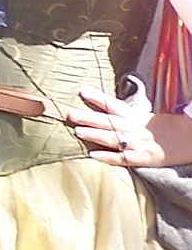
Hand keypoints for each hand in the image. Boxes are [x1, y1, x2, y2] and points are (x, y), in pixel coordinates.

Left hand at [68, 86, 191, 167]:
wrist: (188, 140)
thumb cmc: (163, 129)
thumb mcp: (144, 118)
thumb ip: (124, 115)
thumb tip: (103, 108)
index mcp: (135, 116)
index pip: (113, 105)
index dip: (98, 98)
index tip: (82, 90)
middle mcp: (134, 128)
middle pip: (108, 121)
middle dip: (88, 117)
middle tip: (70, 114)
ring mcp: (136, 144)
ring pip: (112, 138)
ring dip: (94, 134)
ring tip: (77, 131)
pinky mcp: (140, 159)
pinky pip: (121, 158)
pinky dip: (107, 157)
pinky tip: (92, 155)